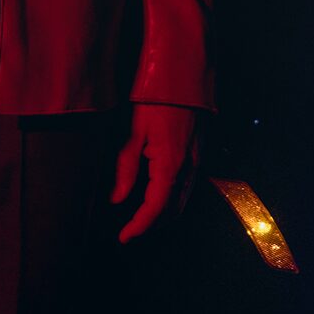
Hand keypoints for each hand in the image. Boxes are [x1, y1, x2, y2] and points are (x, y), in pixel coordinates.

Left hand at [112, 102, 201, 243]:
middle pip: (172, 210)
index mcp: (171, 163)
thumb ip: (126, 168)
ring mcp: (196, 160)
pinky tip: (155, 196)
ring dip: (161, 215)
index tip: (124, 237)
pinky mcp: (197, 154)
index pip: (155, 207)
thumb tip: (116, 199)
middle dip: (151, 225)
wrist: (185, 75)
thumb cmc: (156, 98)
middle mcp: (188, 166)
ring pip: (182, 200)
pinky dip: (170, 200)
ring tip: (138, 219)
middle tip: (128, 232)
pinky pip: (186, 186)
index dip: (139, 226)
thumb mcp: (134, 131)